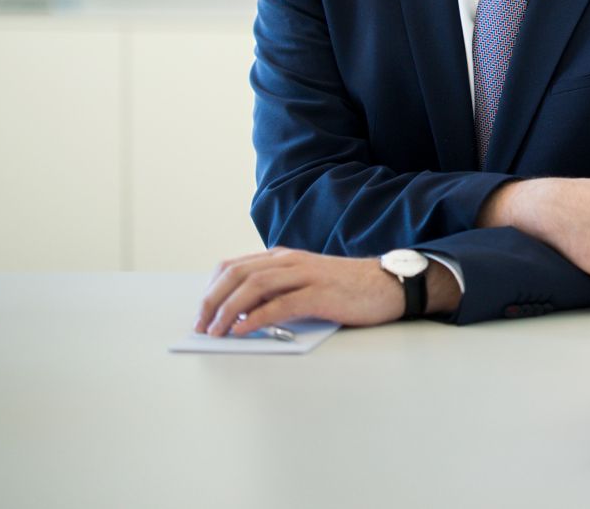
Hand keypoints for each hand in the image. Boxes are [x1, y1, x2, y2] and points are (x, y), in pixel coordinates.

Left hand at [192, 247, 459, 336]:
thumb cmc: (348, 289)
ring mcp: (305, 275)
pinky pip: (279, 304)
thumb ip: (279, 291)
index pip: (235, 266)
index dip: (213, 288)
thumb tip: (243, 316)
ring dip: (227, 310)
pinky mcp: (319, 293)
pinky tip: (242, 331)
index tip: (203, 312)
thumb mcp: (307, 282)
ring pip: (253, 286)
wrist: (388, 285)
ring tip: (215, 331)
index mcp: (285, 257)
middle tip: (200, 326)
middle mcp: (291, 261)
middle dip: (212, 300)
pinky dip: (255, 318)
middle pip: (238, 274)